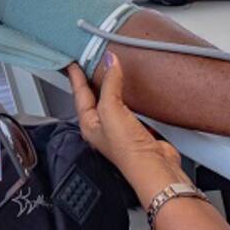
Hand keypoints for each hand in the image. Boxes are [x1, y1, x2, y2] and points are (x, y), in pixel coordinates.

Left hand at [68, 60, 183, 182]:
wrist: (155, 168)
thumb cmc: (128, 150)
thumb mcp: (111, 110)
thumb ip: (110, 83)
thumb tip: (110, 62)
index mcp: (89, 124)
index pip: (79, 95)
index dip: (76, 77)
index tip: (73, 63)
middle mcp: (103, 127)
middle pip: (94, 98)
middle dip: (91, 81)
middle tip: (88, 63)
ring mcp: (121, 129)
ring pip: (112, 101)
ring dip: (111, 87)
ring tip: (109, 72)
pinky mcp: (138, 129)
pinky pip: (130, 107)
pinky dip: (129, 96)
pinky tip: (132, 90)